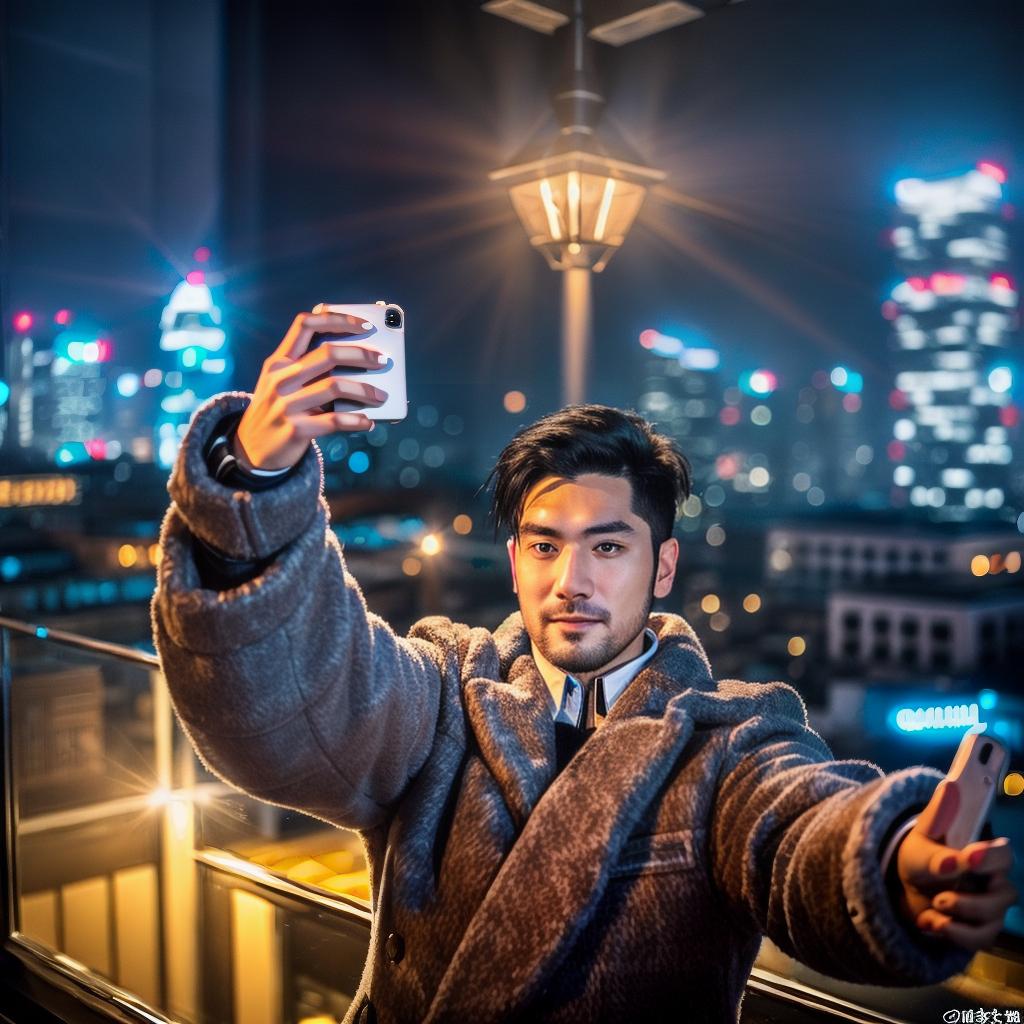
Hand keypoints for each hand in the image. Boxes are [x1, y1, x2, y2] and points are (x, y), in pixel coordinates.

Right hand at [235, 311, 388, 470]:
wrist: (251, 450)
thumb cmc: (279, 411)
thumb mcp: (282, 383)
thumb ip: (309, 367)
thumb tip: (360, 356)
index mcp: (279, 362)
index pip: (306, 324)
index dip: (337, 319)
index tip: (364, 325)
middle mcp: (280, 379)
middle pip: (328, 354)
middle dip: (361, 354)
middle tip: (383, 360)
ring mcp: (286, 405)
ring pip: (335, 386)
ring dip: (365, 390)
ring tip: (381, 396)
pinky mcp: (295, 430)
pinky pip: (335, 420)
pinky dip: (357, 420)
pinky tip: (369, 421)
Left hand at [895, 779, 1016, 950]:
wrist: (904, 887)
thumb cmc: (919, 855)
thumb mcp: (920, 838)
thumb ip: (937, 819)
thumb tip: (950, 789)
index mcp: (982, 851)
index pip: (1004, 853)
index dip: (991, 857)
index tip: (970, 857)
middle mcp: (992, 879)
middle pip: (1005, 894)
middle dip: (972, 900)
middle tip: (941, 897)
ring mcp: (989, 906)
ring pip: (993, 920)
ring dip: (960, 916)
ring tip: (933, 907)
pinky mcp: (979, 928)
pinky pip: (980, 939)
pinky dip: (954, 933)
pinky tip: (930, 923)